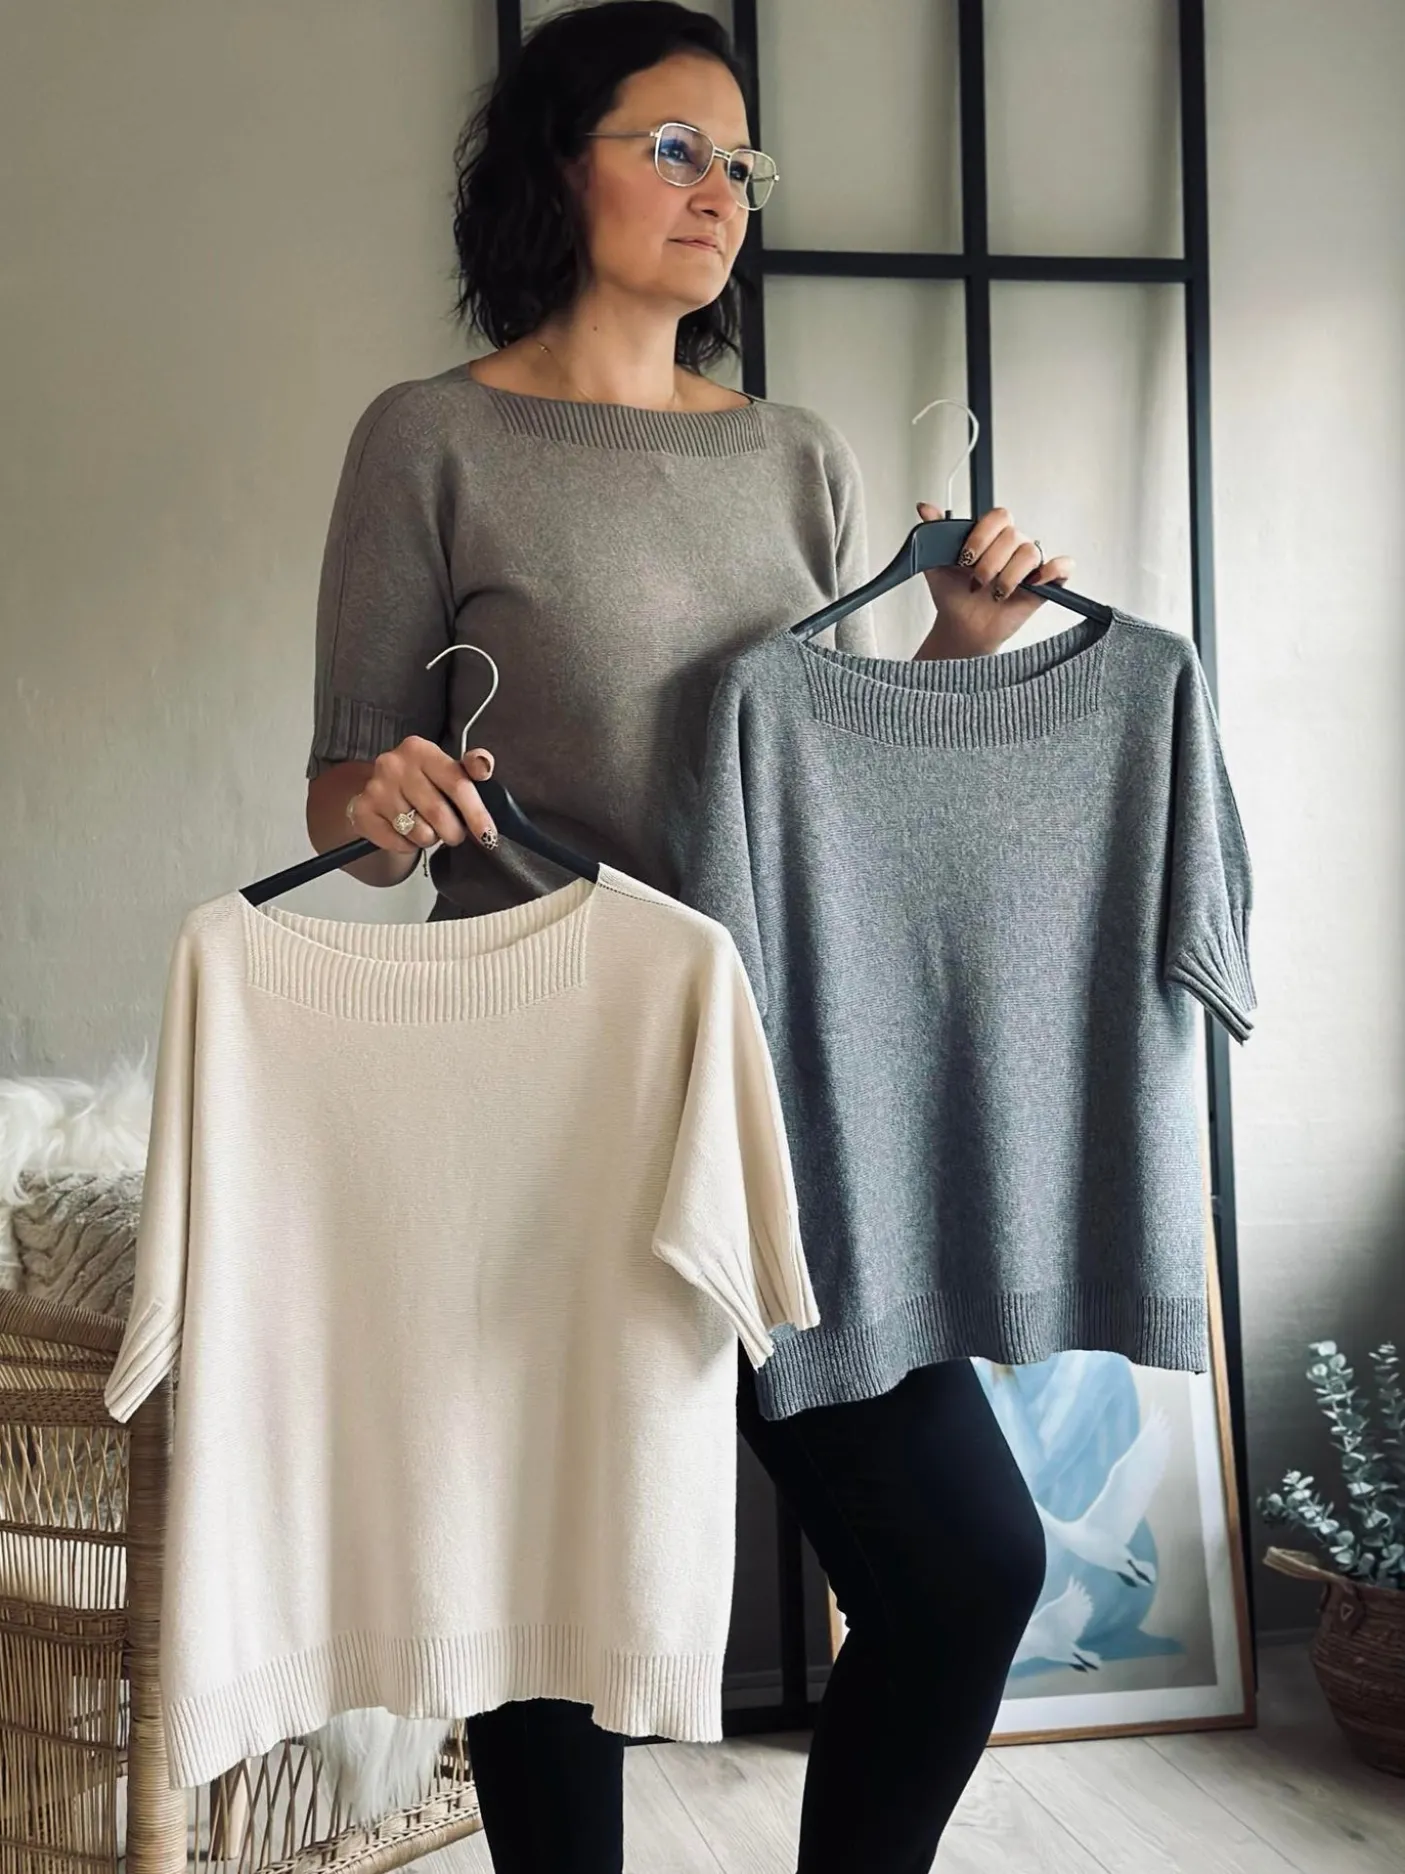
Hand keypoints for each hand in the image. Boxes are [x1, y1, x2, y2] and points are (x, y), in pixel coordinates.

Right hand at [346, 738, 499, 853]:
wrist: (381, 793)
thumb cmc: (423, 783)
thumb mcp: (448, 770)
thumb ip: (471, 768)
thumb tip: (483, 765)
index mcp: (420, 749)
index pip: (456, 783)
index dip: (476, 813)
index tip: (488, 835)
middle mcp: (394, 764)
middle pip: (439, 813)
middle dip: (453, 832)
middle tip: (454, 834)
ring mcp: (375, 788)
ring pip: (419, 832)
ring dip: (430, 838)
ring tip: (426, 828)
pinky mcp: (362, 812)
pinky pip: (399, 842)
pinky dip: (409, 845)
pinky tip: (406, 833)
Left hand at [915, 501, 1074, 656]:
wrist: (961, 626)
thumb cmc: (954, 595)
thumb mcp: (936, 562)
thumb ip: (934, 532)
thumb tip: (925, 507)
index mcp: (992, 536)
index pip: (999, 516)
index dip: (983, 536)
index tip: (965, 559)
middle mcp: (1013, 546)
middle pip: (1014, 535)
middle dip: (990, 562)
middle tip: (977, 582)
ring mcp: (1030, 565)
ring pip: (1031, 552)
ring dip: (1008, 576)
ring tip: (995, 592)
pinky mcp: (1046, 584)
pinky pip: (1064, 566)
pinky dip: (1053, 570)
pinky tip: (1033, 582)